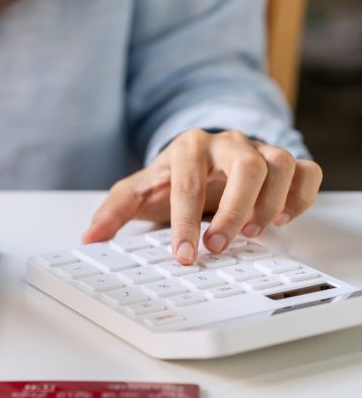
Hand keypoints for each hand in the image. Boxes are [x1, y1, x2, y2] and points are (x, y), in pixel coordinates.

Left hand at [82, 129, 321, 263]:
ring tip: (253, 234)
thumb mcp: (138, 191)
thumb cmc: (170, 178)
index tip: (184, 254)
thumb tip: (90, 237)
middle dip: (235, 211)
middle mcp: (227, 143)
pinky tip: (283, 219)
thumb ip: (113, 212)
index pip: (188, 182)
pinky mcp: (285, 161)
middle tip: (219, 246)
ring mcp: (259, 150)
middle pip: (246, 167)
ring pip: (281, 165)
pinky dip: (301, 197)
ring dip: (270, 204)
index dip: (185, 221)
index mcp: (187, 147)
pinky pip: (307, 171)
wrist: (198, 158)